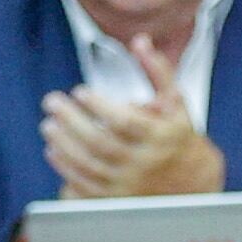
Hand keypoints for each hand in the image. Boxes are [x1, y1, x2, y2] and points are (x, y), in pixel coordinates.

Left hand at [40, 43, 220, 200]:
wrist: (192, 187)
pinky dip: (66, 169)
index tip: (80, 91)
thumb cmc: (178, 138)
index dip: (98, 106)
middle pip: (101, 143)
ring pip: (89, 166)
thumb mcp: (176, 103)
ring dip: (64, 144)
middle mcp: (144, 164)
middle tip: (52, 103)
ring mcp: (129, 185)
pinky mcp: (117, 201)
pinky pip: (86, 187)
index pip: (124, 122)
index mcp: (159, 137)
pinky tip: (55, 151)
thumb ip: (158, 70)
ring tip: (49, 125)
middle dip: (72, 121)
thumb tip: (140, 41)